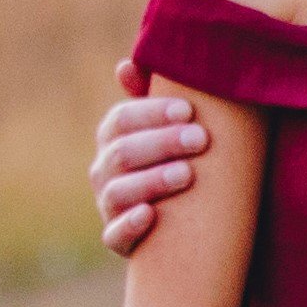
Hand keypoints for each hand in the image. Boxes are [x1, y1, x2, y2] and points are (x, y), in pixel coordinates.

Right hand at [95, 61, 210, 254]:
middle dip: (160, 143)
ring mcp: (110, 207)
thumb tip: (126, 65)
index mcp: (115, 139)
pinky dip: (129, 226)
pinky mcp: (120, 241)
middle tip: (201, 138)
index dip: (151, 113)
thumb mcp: (175, 128)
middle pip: (122, 153)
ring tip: (187, 174)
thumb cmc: (182, 159)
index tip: (189, 109)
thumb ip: (160, 95)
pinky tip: (150, 215)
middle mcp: (105, 171)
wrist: (192, 224)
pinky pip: (114, 236)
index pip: (121, 120)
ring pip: (118, 192)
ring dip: (151, 181)